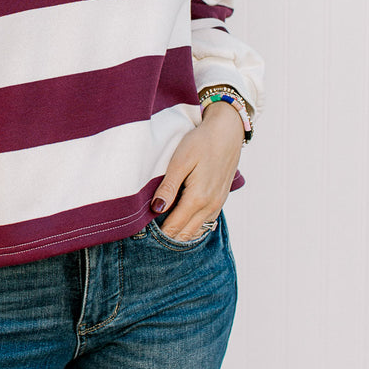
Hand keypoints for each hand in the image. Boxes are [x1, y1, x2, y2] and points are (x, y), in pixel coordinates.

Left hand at [151, 100, 243, 240]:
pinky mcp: (220, 200)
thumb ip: (169, 187)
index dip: (157, 233)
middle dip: (166, 236)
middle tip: (147, 232)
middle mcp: (210, 206)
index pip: (173, 227)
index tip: (141, 231)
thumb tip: (156, 208)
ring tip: (160, 226)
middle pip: (184, 234)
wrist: (227, 132)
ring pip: (195, 231)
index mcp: (198, 198)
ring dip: (179, 233)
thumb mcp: (180, 161)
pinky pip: (205, 223)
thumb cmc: (201, 142)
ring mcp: (217, 205)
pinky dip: (191, 226)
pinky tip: (180, 219)